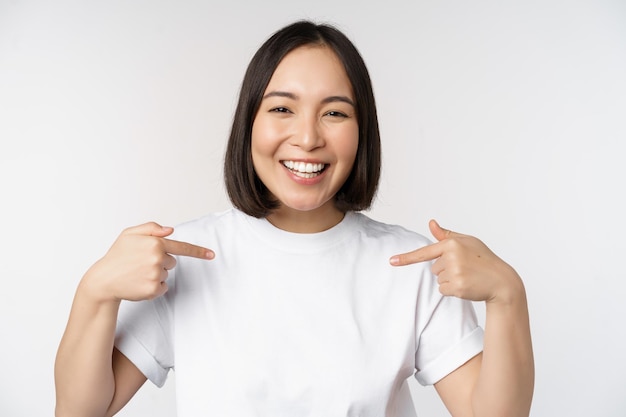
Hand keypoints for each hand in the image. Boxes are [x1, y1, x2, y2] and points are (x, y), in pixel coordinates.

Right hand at [81, 222, 213, 302]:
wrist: (104, 279)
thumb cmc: (117, 256)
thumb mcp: (129, 234)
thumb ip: (151, 228)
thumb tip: (171, 230)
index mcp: (155, 243)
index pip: (182, 247)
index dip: (198, 251)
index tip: (212, 255)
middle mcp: (158, 259)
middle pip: (172, 261)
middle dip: (160, 261)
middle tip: (141, 263)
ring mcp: (156, 275)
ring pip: (167, 274)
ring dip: (156, 273)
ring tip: (137, 272)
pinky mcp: (154, 289)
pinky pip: (163, 287)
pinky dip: (154, 286)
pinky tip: (139, 282)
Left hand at [390, 220, 521, 303]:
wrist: (501, 281)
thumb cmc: (483, 259)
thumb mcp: (467, 242)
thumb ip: (446, 235)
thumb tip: (431, 223)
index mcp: (452, 243)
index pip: (425, 251)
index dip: (406, 258)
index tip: (391, 261)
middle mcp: (452, 257)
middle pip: (433, 267)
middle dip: (446, 269)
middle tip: (465, 268)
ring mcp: (454, 273)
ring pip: (438, 279)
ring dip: (449, 280)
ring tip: (468, 276)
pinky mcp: (457, 287)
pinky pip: (443, 290)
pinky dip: (452, 290)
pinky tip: (467, 285)